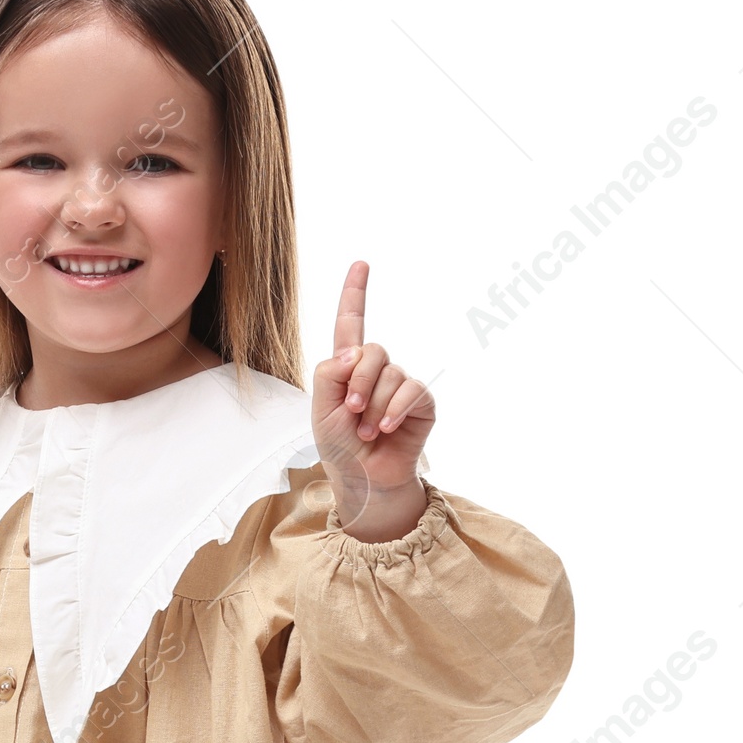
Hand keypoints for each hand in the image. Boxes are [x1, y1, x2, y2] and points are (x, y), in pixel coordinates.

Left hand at [310, 261, 435, 539]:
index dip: (355, 294)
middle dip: (358, 382)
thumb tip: (355, 351)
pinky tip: (385, 429)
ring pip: (390, 374)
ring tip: (367, 431)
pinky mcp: (421, 402)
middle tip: (350, 411)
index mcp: (348, 367)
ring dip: (373, 406)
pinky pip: (410, 391)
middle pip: (372, 350)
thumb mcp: (321, 410)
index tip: (361, 264)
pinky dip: (393, 410)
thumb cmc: (340, 446)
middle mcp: (377, 370)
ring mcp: (400, 385)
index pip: (351, 323)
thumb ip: (329, 374)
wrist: (363, 478)